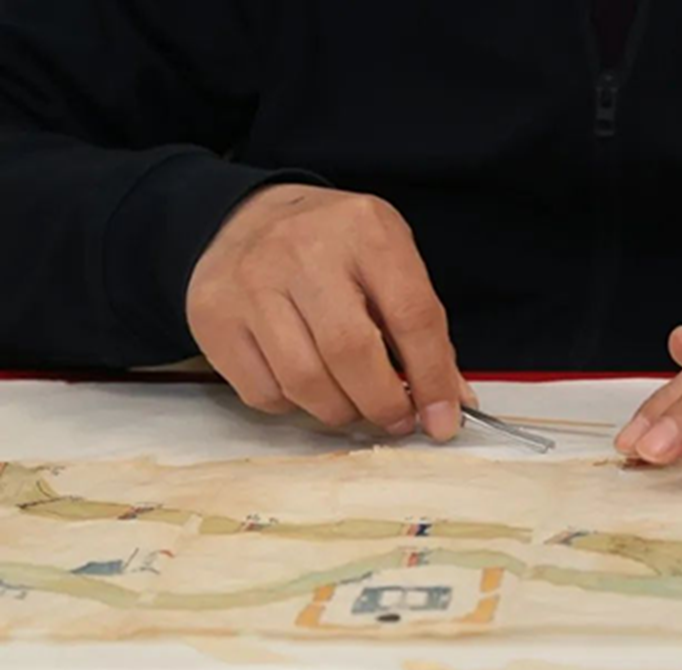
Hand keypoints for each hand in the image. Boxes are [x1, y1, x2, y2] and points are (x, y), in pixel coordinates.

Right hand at [187, 184, 470, 439]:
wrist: (248, 217)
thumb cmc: (334, 248)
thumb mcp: (389, 263)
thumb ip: (423, 330)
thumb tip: (449, 405)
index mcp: (366, 231)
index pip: (411, 316)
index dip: (432, 378)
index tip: (443, 421)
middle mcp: (304, 250)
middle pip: (351, 353)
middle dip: (383, 404)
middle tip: (397, 420)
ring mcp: (251, 281)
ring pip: (304, 381)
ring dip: (340, 412)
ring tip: (354, 404)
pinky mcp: (213, 315)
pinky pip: (263, 392)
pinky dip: (294, 405)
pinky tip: (306, 384)